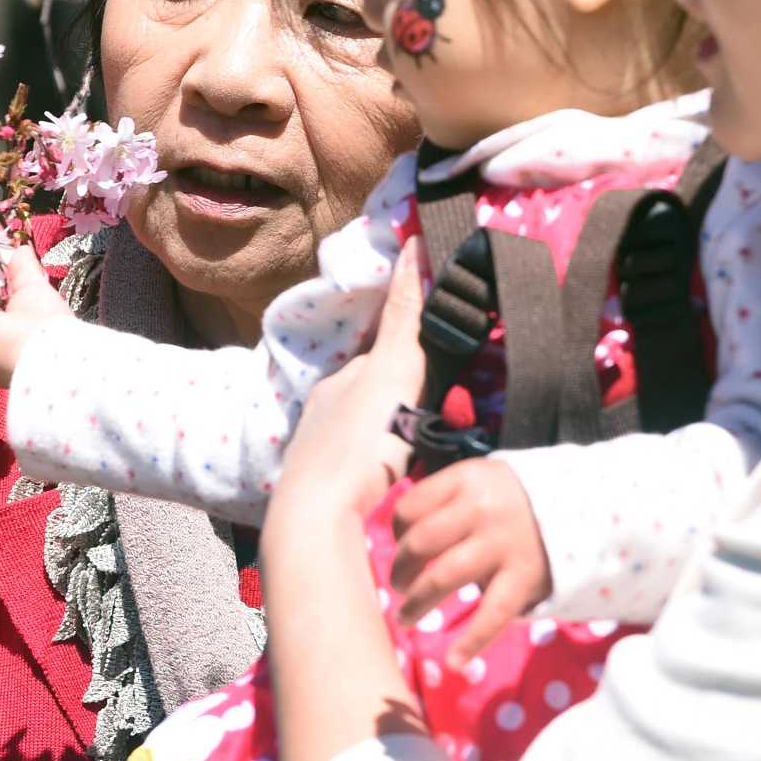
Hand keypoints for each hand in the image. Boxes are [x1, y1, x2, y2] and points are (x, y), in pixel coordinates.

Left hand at [268, 237, 427, 530]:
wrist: (320, 517)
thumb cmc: (359, 442)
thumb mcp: (391, 370)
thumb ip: (404, 315)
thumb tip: (409, 243)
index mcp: (340, 383)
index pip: (380, 356)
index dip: (409, 355)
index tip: (440, 362)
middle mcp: (326, 413)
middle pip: (372, 396)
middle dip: (400, 399)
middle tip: (441, 411)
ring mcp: (324, 454)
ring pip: (367, 434)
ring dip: (391, 435)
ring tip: (426, 447)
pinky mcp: (333, 493)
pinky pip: (365, 469)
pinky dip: (382, 466)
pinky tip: (399, 480)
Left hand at [390, 457, 549, 665]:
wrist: (583, 507)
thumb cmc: (514, 499)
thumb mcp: (480, 481)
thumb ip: (445, 499)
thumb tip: (401, 537)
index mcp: (466, 480)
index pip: (410, 507)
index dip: (397, 531)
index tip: (401, 545)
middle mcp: (481, 509)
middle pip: (421, 542)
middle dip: (401, 569)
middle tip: (398, 586)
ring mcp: (503, 544)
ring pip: (444, 576)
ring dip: (418, 602)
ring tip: (405, 618)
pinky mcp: (524, 577)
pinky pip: (492, 613)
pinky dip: (471, 641)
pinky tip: (453, 661)